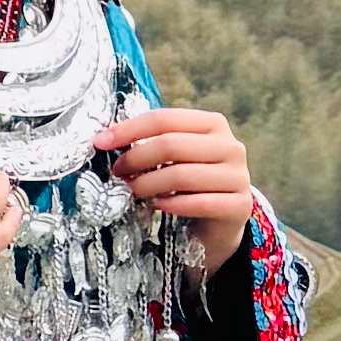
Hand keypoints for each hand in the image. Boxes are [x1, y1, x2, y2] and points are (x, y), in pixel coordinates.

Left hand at [98, 107, 255, 264]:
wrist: (221, 221)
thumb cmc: (191, 183)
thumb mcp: (175, 156)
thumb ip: (152, 142)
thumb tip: (106, 139)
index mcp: (213, 124)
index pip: (165, 119)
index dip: (129, 129)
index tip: (100, 142)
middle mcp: (231, 146)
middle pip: (172, 145)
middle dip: (136, 158)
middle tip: (116, 172)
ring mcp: (238, 176)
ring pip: (182, 175)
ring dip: (149, 184)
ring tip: (132, 191)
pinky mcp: (239, 206)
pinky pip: (198, 203)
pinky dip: (172, 204)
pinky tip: (157, 206)